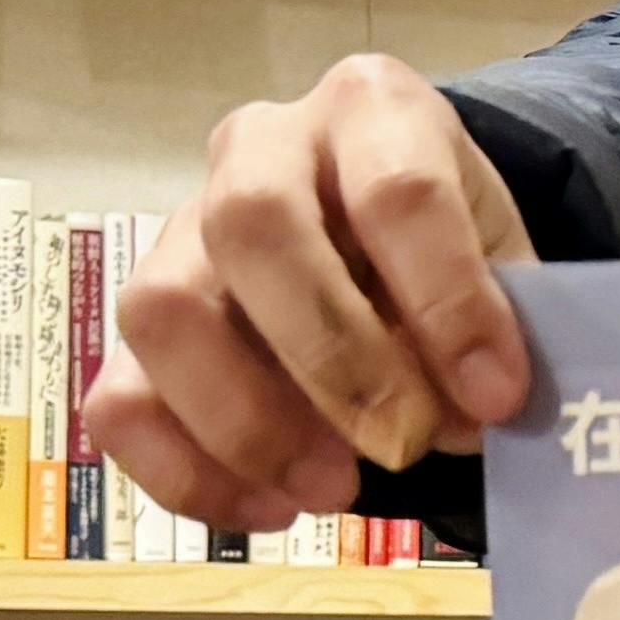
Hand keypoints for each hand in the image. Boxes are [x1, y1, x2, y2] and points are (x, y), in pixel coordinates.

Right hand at [97, 53, 535, 528]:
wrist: (388, 234)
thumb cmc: (446, 245)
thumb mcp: (502, 259)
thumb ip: (499, 323)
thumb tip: (472, 415)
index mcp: (370, 109)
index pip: (395, 189)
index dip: (447, 301)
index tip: (496, 397)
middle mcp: (260, 150)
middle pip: (253, 227)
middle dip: (335, 359)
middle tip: (404, 446)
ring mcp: (182, 232)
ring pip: (161, 309)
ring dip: (246, 420)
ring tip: (331, 488)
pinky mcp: (140, 328)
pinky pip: (117, 400)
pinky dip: (186, 472)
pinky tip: (271, 510)